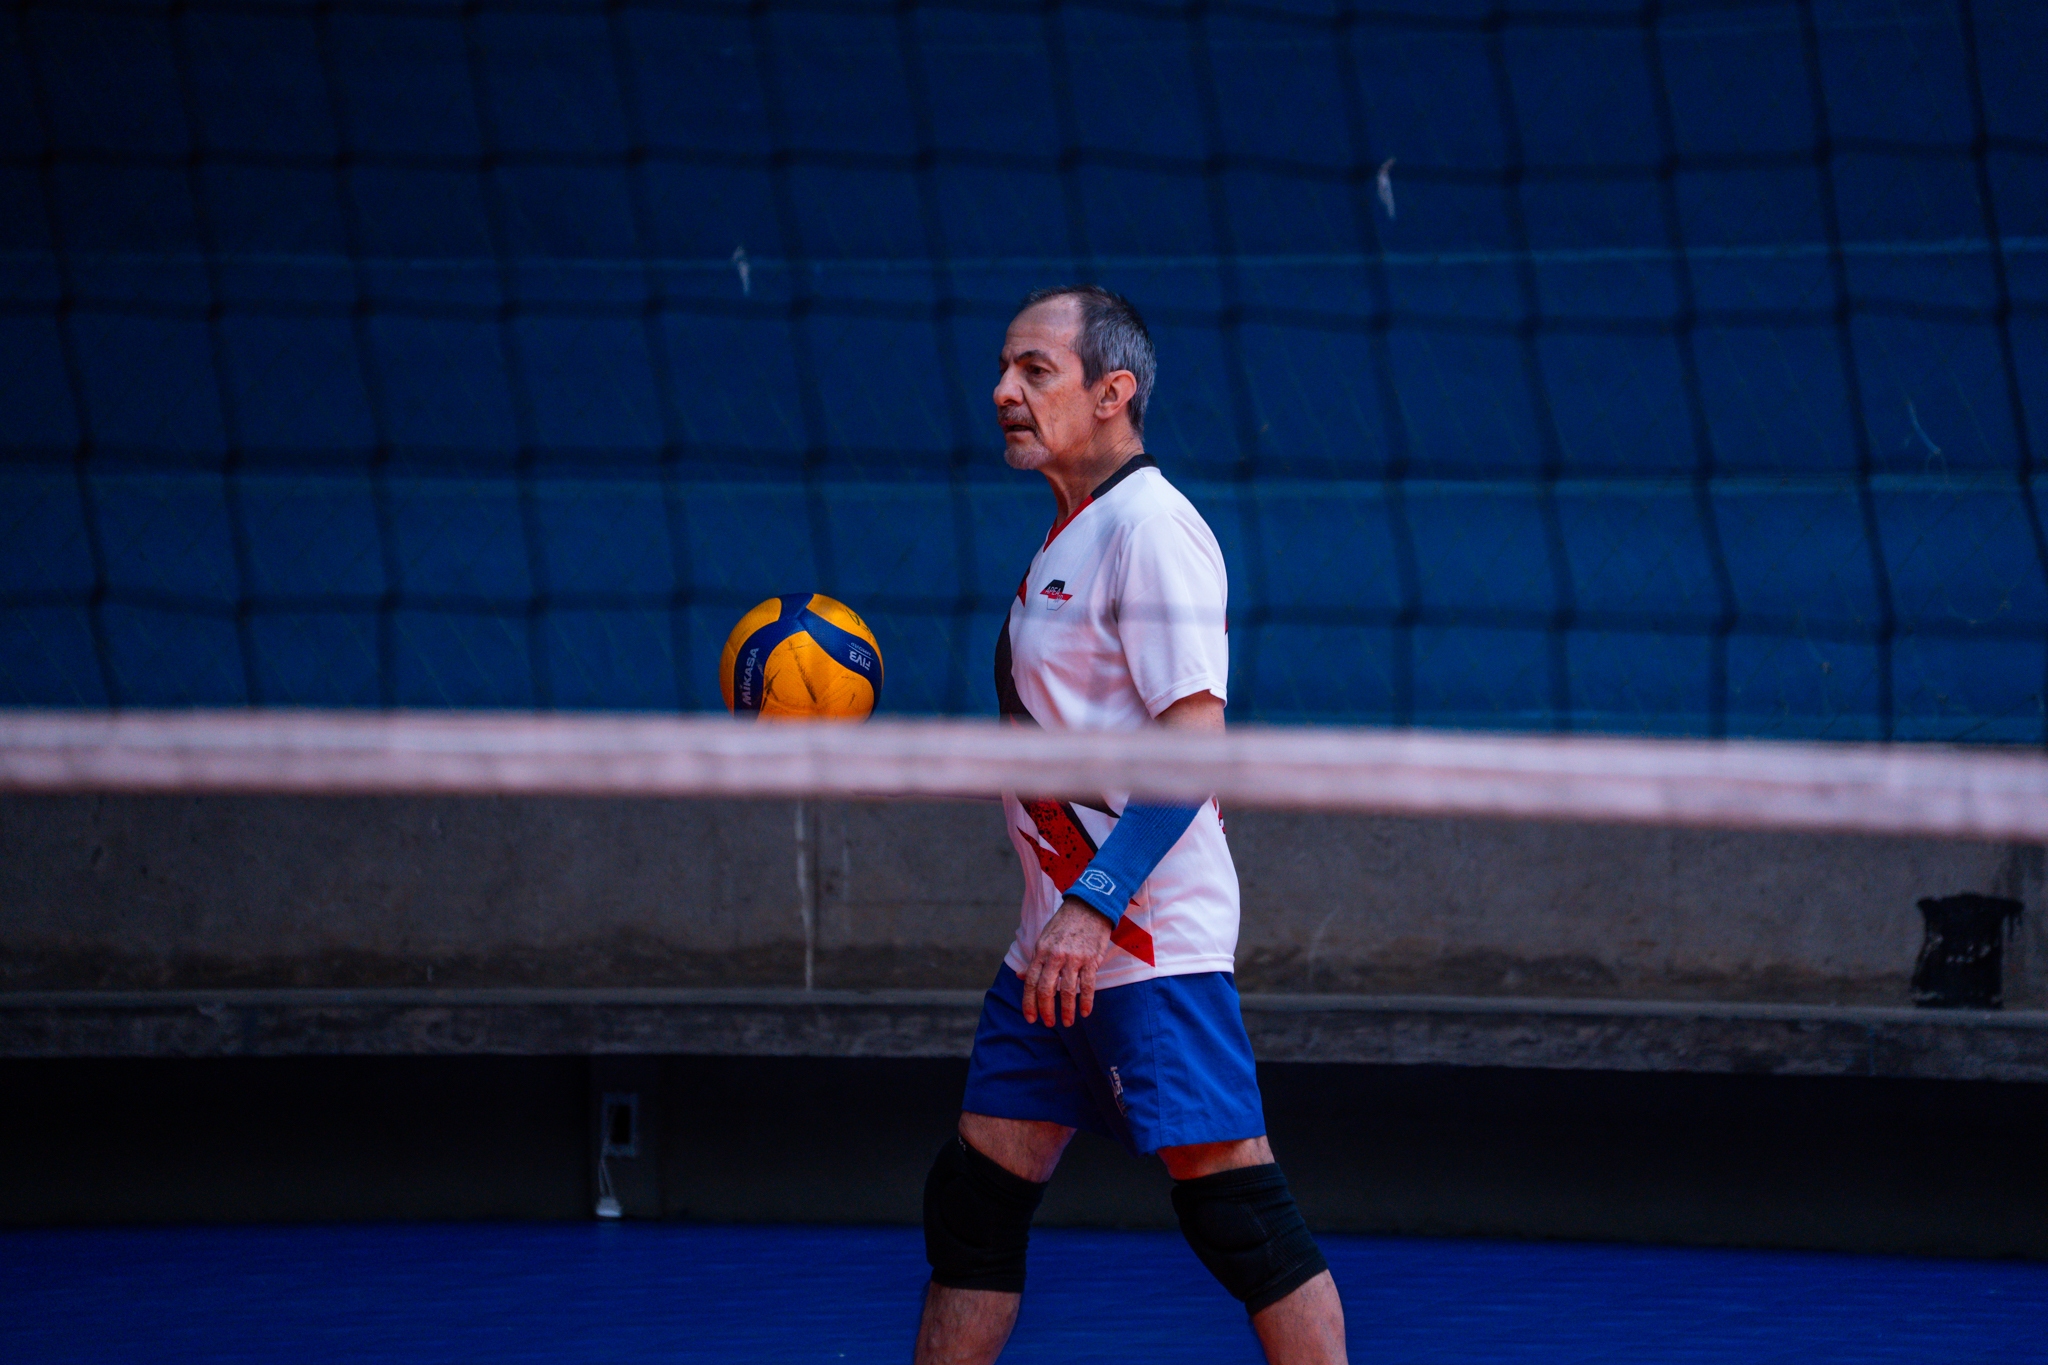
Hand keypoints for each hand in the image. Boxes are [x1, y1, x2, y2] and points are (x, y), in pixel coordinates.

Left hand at [1021, 897, 1113, 1027]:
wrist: (1089, 906)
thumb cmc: (1065, 924)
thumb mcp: (1044, 939)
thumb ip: (1034, 960)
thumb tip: (1019, 976)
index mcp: (1040, 951)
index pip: (1030, 982)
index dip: (1028, 1003)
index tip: (1030, 1018)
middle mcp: (1055, 956)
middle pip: (1046, 989)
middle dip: (1045, 1010)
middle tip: (1048, 1023)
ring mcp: (1074, 958)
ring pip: (1067, 990)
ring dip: (1067, 1010)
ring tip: (1068, 1022)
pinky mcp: (1091, 959)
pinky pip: (1088, 985)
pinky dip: (1086, 1001)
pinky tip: (1084, 1012)